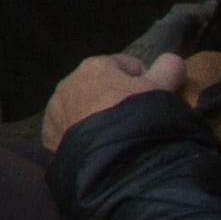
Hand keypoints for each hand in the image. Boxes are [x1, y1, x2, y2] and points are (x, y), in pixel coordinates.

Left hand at [41, 49, 193, 150]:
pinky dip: (80, 134)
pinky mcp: (49, 136)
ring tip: (113, 134)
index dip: (141, 78)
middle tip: (132, 116)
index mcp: (95, 66)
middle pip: (98, 85)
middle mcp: (69, 83)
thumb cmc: (139, 117)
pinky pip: (68, 130)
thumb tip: (171, 60)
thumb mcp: (161, 90)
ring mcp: (56, 110)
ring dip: (94, 114)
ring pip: (80, 107)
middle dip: (114, 96)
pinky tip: (96, 145)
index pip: (123, 65)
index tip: (151, 94)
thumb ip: (168, 69)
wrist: (113, 159)